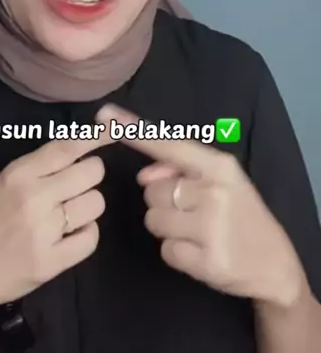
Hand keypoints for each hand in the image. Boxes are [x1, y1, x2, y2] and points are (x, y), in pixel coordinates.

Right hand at [0, 130, 114, 321]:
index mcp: (19, 173)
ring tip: (68, 215)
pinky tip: (68, 236)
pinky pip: (91, 238)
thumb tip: (81, 145)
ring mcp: (43, 231)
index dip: (95, 138)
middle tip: (76, 188)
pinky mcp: (51, 262)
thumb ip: (41, 165)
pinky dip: (85, 235)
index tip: (113, 131)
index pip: (67, 148)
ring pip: (95, 203)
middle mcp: (33, 197)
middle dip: (89, 178)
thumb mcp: (7, 181)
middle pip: (91, 173)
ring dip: (87, 208)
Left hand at [96, 104, 304, 308]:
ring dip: (167, 227)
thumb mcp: (220, 181)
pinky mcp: (207, 260)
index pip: (170, 144)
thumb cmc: (241, 214)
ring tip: (195, 231)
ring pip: (153, 219)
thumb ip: (181, 169)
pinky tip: (199, 252)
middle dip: (163, 201)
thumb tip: (143, 175)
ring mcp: (212, 227)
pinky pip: (165, 250)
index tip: (105, 116)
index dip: (135, 131)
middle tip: (192, 211)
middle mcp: (215, 192)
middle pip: (151, 190)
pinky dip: (176, 252)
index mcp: (219, 166)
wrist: (274, 263)